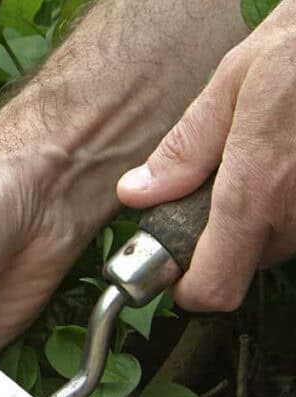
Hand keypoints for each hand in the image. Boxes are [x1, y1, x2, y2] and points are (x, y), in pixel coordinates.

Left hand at [117, 1, 295, 311]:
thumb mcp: (233, 84)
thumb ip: (185, 147)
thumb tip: (137, 192)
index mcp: (255, 191)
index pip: (215, 287)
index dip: (188, 290)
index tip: (174, 274)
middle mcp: (295, 215)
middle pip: (241, 263)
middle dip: (217, 236)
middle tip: (211, 187)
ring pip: (274, 244)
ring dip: (256, 216)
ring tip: (260, 159)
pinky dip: (285, 203)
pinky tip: (285, 162)